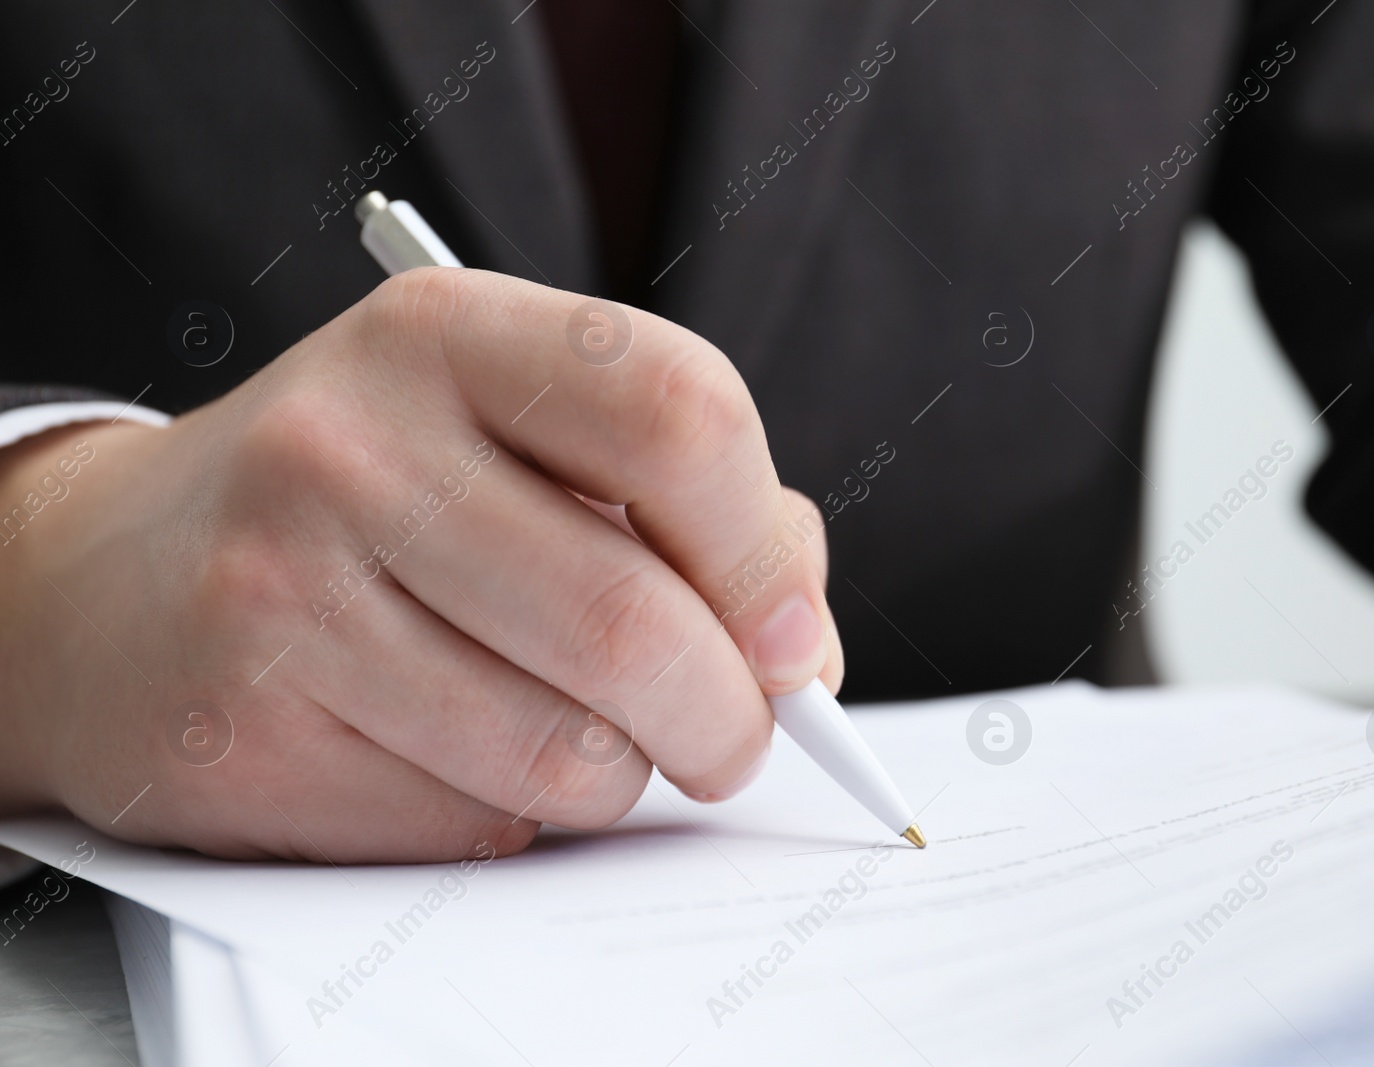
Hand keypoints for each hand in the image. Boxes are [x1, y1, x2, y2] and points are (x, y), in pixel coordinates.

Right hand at [0, 269, 840, 860]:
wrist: (110, 580)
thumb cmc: (368, 503)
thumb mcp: (511, 435)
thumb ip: (683, 511)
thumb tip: (798, 652)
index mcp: (448, 336)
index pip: (679, 415)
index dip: (765, 550)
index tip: (788, 637)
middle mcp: (351, 445)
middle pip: (635, 618)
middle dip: (728, 717)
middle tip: (731, 738)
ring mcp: (282, 588)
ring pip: (565, 749)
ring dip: (622, 775)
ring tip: (590, 737)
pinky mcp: (244, 730)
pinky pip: (470, 821)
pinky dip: (513, 814)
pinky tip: (457, 751)